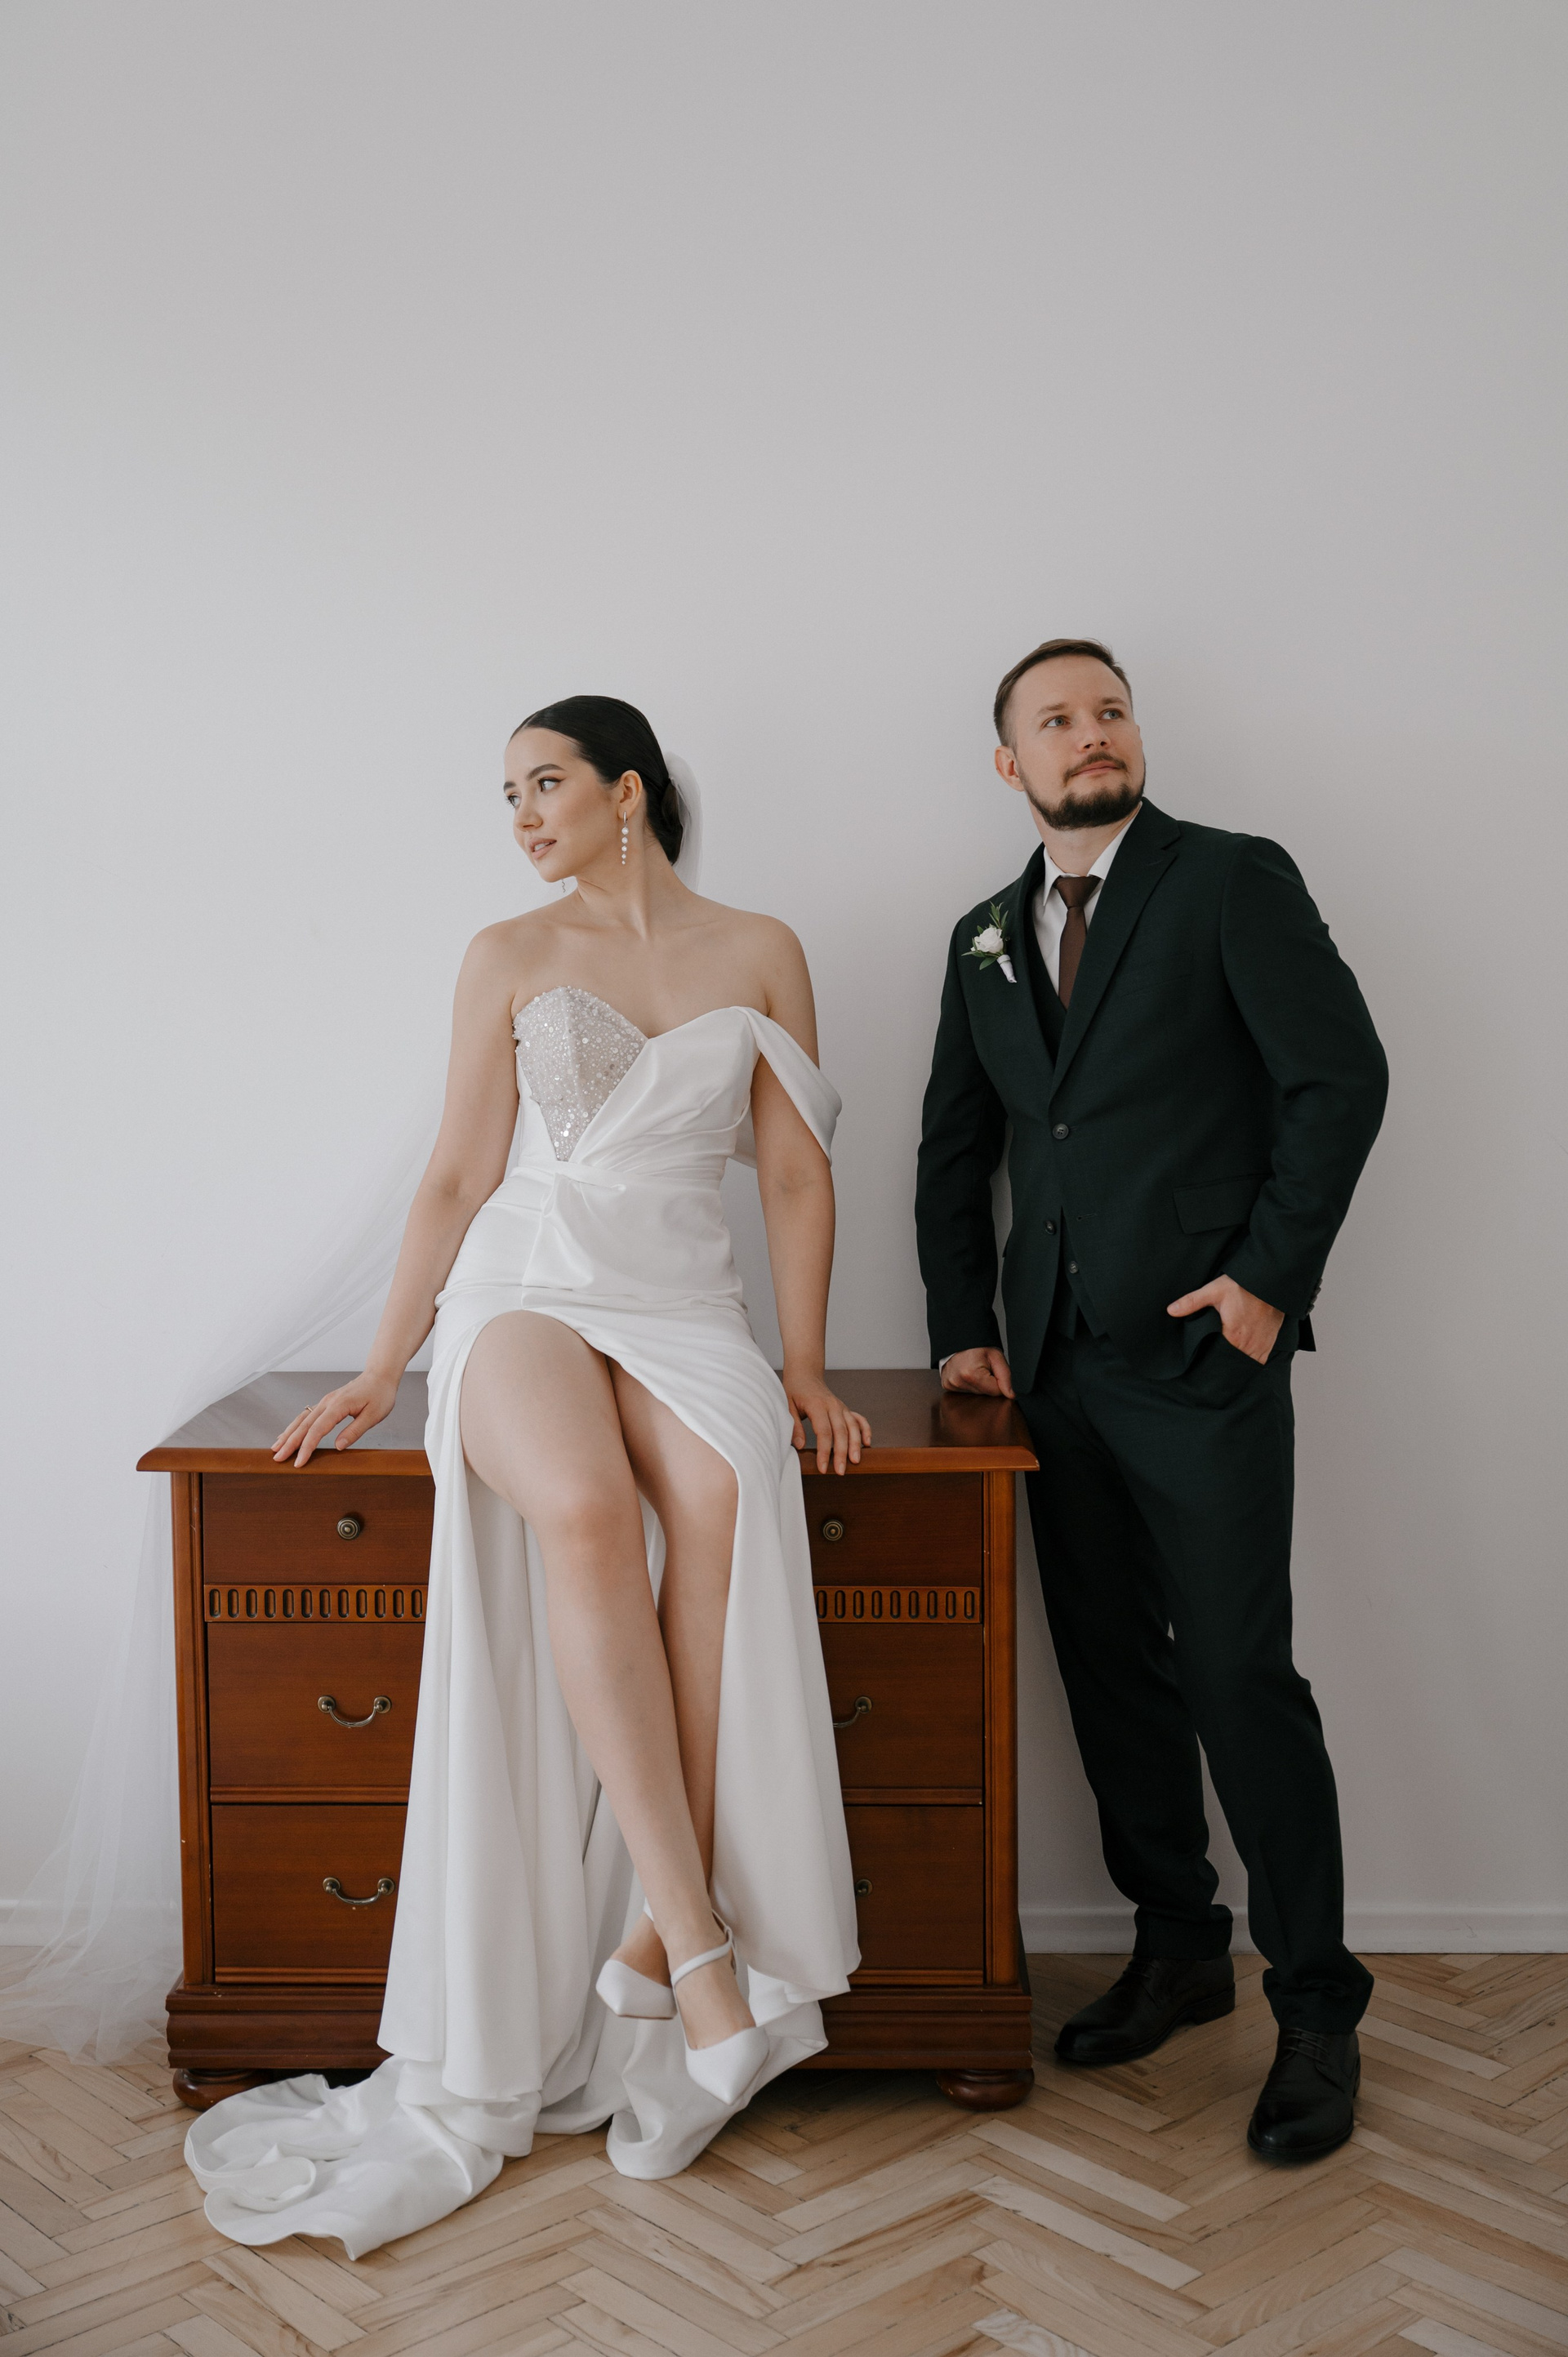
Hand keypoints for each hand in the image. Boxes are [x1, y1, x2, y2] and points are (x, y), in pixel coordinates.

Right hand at [273, 1369, 400, 1466]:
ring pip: (301, 1419)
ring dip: (288, 1434)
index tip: (298, 1462)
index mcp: (338, 1405)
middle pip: (304, 1425)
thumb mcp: (374, 1415)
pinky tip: (288, 1434)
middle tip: (277, 1459)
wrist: (380, 1375)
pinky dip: (295, 1426)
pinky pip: (306, 1415)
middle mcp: (327, 1402)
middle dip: (289, 1443)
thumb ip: (354, 1431)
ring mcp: (325, 1402)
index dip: (306, 1448)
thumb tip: (337, 1447)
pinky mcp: (326, 1403)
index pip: (317, 1430)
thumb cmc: (380, 1394)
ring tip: (276, 1448)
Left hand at [783, 1367, 871, 1473]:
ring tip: (856, 1461)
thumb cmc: (794, 1390)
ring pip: (853, 1427)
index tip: (823, 1468)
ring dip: (856, 1444)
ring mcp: (841, 1406)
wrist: (805, 1374)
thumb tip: (799, 1446)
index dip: (824, 1452)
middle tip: (841, 1471)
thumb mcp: (787, 1406)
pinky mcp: (845, 1408)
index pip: (824, 1432)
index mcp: (817, 1405)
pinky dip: (865, 1430)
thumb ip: (794, 1426)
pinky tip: (867, 1443)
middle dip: (842, 1453)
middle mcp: (832, 1406)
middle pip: (841, 1432)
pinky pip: (859, 1419)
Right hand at [940, 1347, 1015, 1398]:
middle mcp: (958, 1381)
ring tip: (974, 1368)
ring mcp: (950, 1384)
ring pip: (975, 1393)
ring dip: (978, 1384)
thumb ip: (1005, 1377)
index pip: (995, 1392)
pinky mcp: (947, 1385)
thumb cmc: (977, 1345)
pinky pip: (965, 1391)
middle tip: (983, 1367)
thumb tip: (1010, 1395)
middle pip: (984, 1394)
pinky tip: (966, 1373)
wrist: (960, 1338)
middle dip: (987, 1382)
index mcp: (971, 1374)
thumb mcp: (996, 1356)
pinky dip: (968, 1384)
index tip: (992, 1370)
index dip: (998, 1381)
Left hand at [1166, 1274, 1282, 1364]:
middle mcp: (1248, 1345)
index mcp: (1232, 1336)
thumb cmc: (1242, 1286)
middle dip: (1222, 1359)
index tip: (1205, 1352)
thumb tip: (1171, 1311)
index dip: (1209, 1355)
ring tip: (1228, 1355)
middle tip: (1215, 1353)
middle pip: (1230, 1360)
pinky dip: (1251, 1358)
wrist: (1269, 1283)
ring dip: (1237, 1361)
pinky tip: (1243, 1352)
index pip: (1216, 1355)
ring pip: (1245, 1363)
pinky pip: (1258, 1360)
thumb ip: (1192, 1302)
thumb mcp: (1214, 1290)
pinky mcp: (1269, 1344)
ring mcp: (1260, 1347)